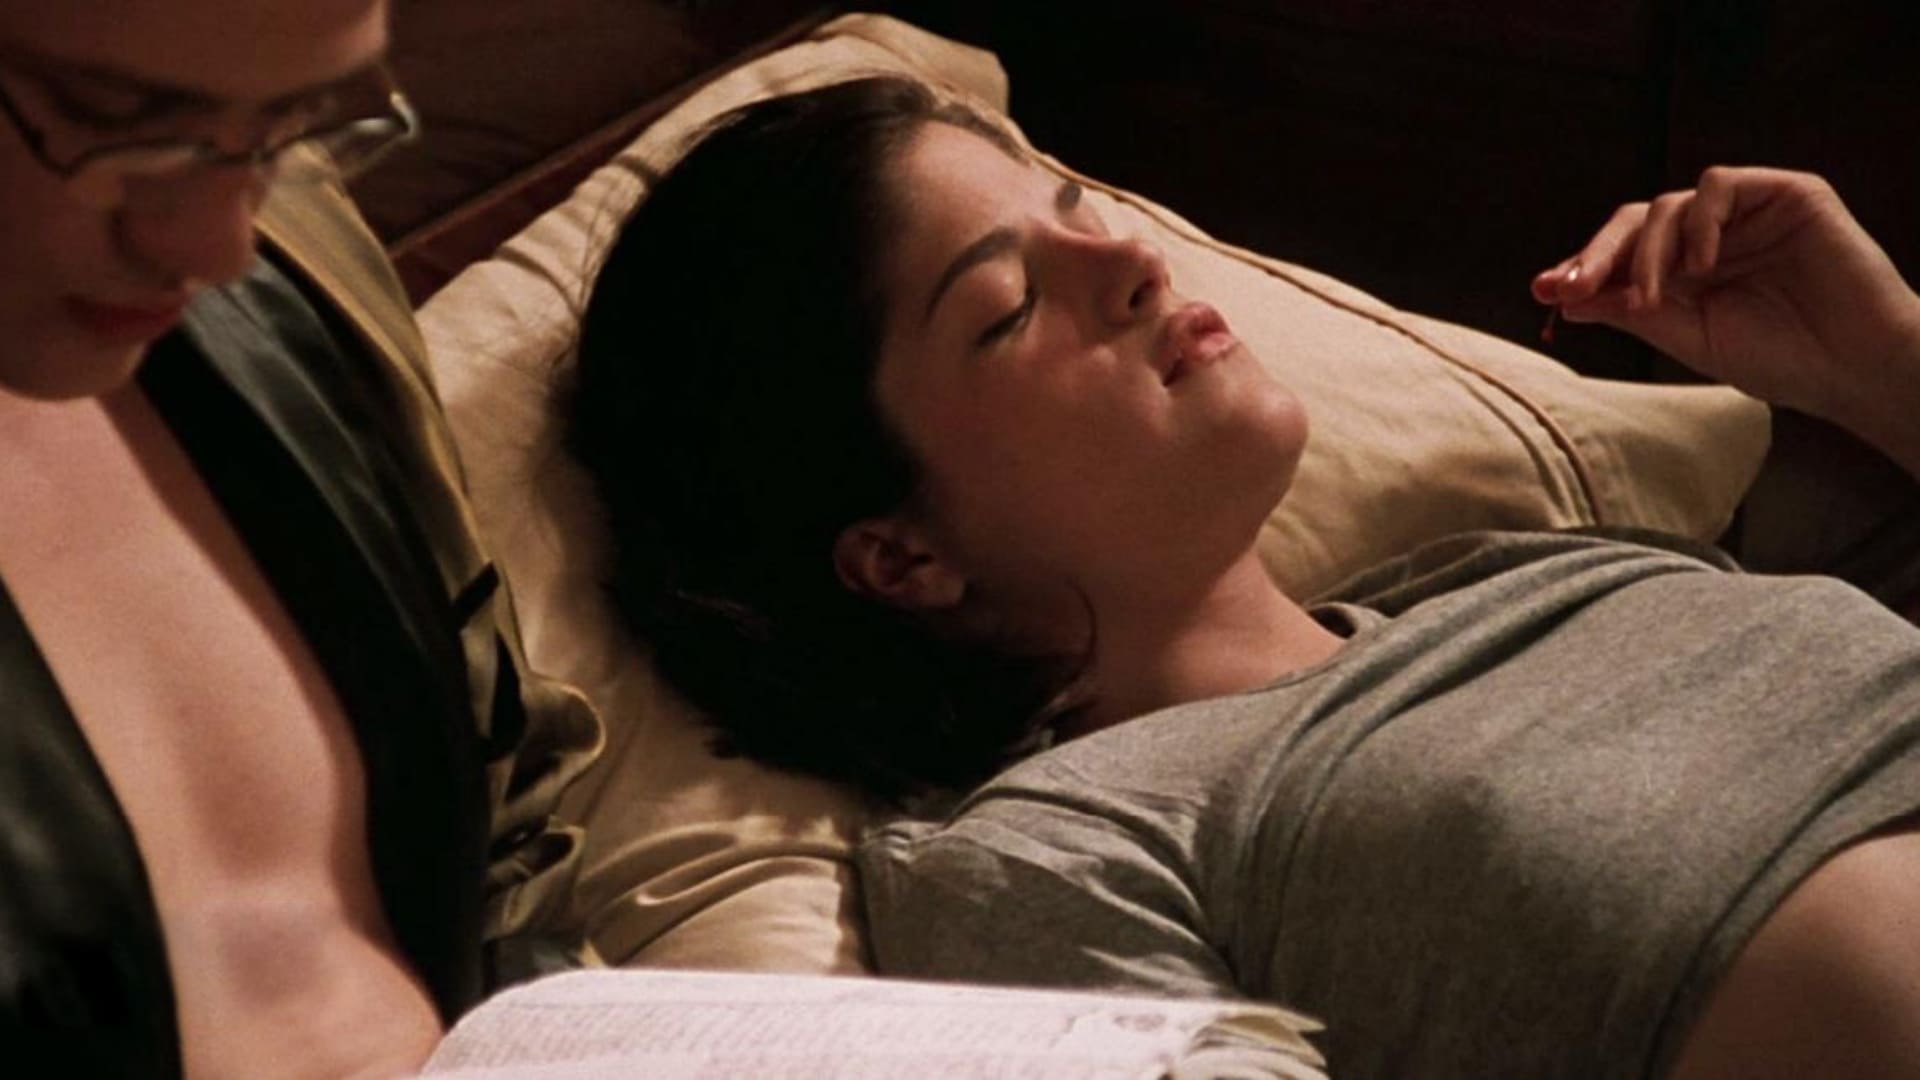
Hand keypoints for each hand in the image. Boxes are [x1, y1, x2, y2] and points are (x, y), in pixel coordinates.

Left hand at [1533, 167, 1919, 464]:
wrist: (1853, 366)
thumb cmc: (1780, 358)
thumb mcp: (1688, 336)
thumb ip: (1632, 310)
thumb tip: (1565, 297)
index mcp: (1687, 271)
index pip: (1622, 256)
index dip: (1581, 269)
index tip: (1543, 293)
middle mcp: (1712, 237)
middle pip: (1634, 223)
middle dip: (1595, 255)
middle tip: (1568, 286)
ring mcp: (1748, 213)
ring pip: (1667, 205)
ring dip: (1645, 252)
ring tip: (1650, 297)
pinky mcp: (1786, 193)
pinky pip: (1719, 185)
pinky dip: (1700, 221)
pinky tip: (1702, 265)